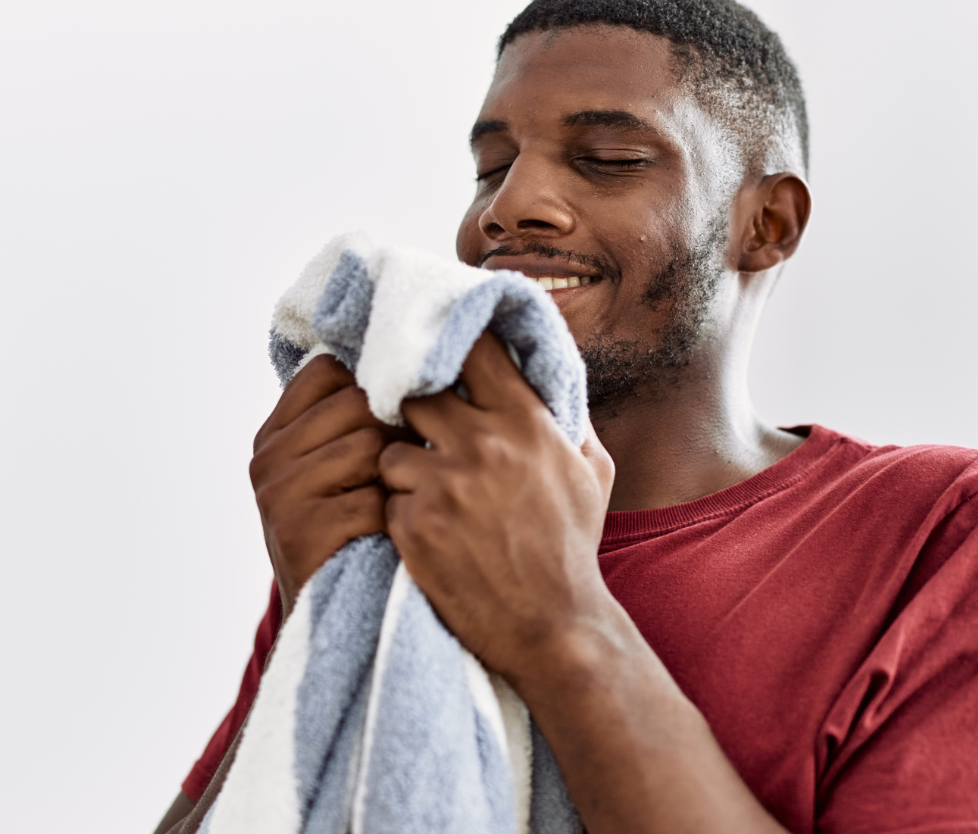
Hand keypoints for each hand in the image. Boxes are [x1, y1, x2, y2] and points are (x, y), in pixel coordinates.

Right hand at [250, 354, 406, 616]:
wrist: (332, 626)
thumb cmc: (357, 536)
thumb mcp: (345, 471)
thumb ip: (357, 420)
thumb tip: (422, 355)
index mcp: (275, 433)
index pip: (329, 371)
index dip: (375, 387)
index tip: (400, 418)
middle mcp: (267, 457)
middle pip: (356, 404)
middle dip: (397, 433)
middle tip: (414, 469)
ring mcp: (277, 493)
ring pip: (368, 446)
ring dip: (401, 476)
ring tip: (403, 503)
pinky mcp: (299, 531)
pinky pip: (374, 499)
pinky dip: (397, 518)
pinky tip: (396, 536)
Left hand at [379, 334, 615, 679]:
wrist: (553, 627)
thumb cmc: (571, 549)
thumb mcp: (591, 474)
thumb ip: (567, 418)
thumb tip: (544, 373)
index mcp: (527, 422)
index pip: (474, 350)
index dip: (452, 351)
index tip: (442, 360)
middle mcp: (483, 445)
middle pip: (417, 394)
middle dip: (416, 415)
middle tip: (422, 434)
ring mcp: (444, 486)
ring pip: (390, 450)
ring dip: (403, 470)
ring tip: (431, 499)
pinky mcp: (414, 525)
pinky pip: (386, 499)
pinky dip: (401, 514)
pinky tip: (430, 536)